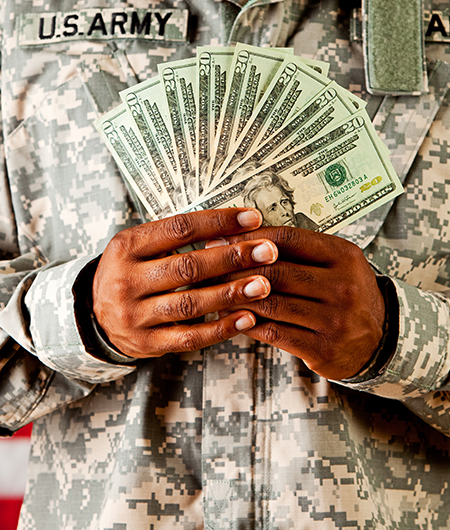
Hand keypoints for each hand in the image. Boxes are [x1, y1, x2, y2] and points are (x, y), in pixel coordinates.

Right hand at [92, 209, 277, 357]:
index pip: (178, 228)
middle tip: (268, 251)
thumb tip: (236, 226)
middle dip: (232, 257)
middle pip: (187, 267)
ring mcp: (133, 315)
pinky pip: (188, 338)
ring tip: (264, 285)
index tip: (252, 219)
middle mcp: (125, 280)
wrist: (96, 315)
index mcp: (127, 246)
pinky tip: (248, 318)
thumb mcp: (140, 246)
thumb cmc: (132, 272)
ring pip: (189, 304)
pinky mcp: (145, 344)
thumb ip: (177, 236)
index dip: (218, 222)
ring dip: (231, 294)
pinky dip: (221, 329)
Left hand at [212, 227, 385, 379]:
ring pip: (271, 303)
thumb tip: (241, 236)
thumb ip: (298, 250)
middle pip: (276, 271)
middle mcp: (342, 286)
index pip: (287, 238)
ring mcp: (335, 320)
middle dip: (236, 267)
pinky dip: (248, 323)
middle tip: (208, 263)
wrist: (380, 339)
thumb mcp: (335, 262)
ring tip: (212, 290)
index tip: (223, 237)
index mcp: (343, 255)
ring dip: (236, 297)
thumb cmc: (345, 292)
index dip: (250, 237)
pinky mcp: (324, 348)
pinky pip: (275, 332)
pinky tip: (231, 316)